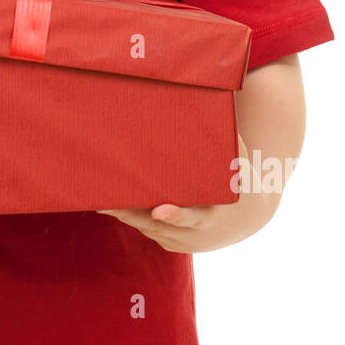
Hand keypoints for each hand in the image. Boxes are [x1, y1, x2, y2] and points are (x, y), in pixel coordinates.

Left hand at [95, 137, 280, 251]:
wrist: (247, 217)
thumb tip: (217, 99)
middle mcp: (197, 234)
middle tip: (104, 199)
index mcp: (216, 214)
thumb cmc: (240, 178)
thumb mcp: (240, 161)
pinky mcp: (171, 244)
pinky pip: (147, 230)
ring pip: (146, 228)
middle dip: (130, 212)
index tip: (159, 210)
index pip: (194, 217)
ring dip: (123, 213)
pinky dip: (131, 216)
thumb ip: (227, 139)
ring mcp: (182, 242)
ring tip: (97, 196)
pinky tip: (111, 202)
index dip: (177, 215)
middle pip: (158, 225)